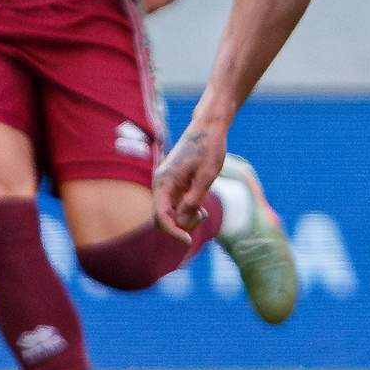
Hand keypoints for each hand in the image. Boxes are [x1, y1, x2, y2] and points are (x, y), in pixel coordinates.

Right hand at [151, 115, 227, 242]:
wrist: (208, 127)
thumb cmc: (209, 148)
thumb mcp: (206, 176)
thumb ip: (193, 199)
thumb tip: (181, 220)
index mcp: (164, 181)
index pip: (160, 216)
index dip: (172, 232)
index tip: (188, 241)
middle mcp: (161, 183)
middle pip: (161, 218)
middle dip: (179, 225)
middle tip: (202, 216)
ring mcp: (166, 184)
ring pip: (169, 213)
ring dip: (184, 218)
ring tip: (203, 211)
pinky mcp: (173, 184)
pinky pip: (174, 206)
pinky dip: (186, 211)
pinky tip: (201, 207)